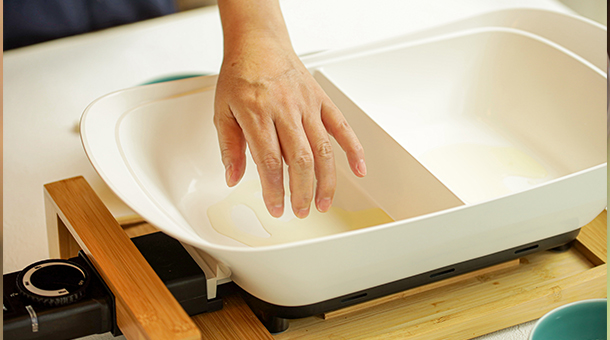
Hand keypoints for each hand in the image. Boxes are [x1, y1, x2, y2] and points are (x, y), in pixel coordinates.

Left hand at [214, 0, 364, 218]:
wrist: (258, 42)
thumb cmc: (240, 74)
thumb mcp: (221, 110)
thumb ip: (229, 146)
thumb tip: (232, 178)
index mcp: (257, 113)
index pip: (269, 161)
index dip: (274, 190)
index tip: (276, 207)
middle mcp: (285, 110)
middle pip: (300, 160)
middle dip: (302, 191)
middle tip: (299, 211)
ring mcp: (307, 105)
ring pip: (323, 149)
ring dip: (326, 181)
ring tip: (324, 203)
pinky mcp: (321, 100)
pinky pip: (342, 126)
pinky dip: (354, 149)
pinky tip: (359, 169)